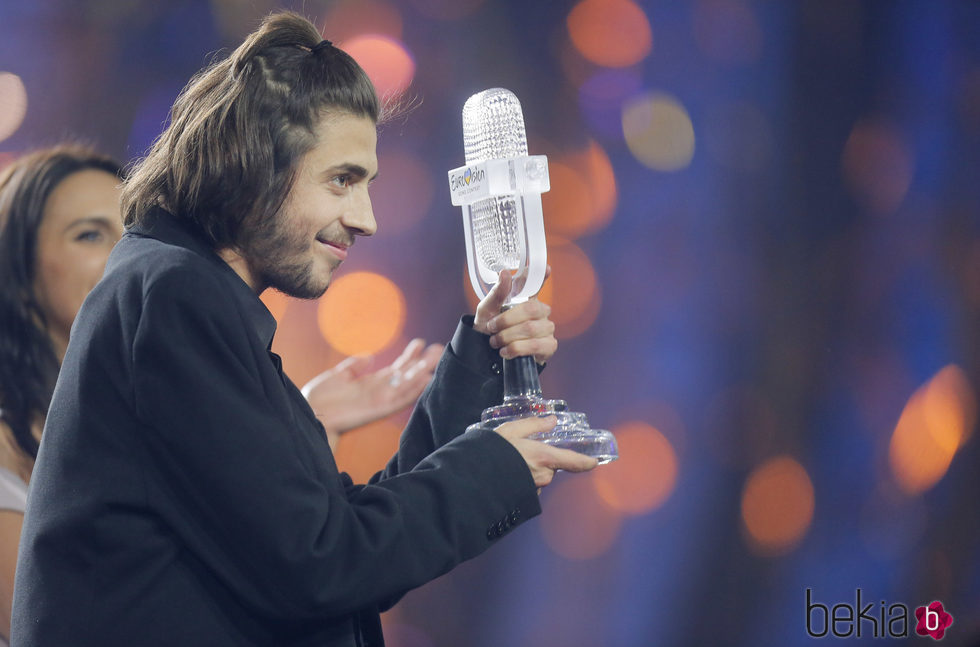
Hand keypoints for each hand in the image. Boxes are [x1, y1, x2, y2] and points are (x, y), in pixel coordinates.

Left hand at [301, 338, 442, 449]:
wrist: (308, 415)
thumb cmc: (319, 399)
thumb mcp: (337, 376)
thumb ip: (354, 366)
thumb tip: (370, 357)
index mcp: (371, 384)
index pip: (395, 369)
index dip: (408, 356)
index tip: (420, 343)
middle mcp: (379, 392)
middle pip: (406, 375)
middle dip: (422, 363)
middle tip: (439, 349)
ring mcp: (380, 401)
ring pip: (407, 385)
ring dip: (422, 372)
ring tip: (436, 358)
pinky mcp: (378, 409)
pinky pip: (400, 398)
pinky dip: (413, 388)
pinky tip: (425, 378)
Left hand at [473, 270, 556, 364]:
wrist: (488, 356)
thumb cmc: (490, 330)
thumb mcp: (486, 311)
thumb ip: (497, 293)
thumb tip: (505, 273)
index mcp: (526, 299)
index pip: (536, 283)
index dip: (542, 276)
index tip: (546, 268)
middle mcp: (540, 311)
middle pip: (530, 309)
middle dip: (506, 320)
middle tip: (492, 328)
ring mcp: (547, 328)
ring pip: (531, 328)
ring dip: (507, 337)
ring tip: (496, 342)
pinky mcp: (549, 345)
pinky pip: (536, 345)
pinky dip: (516, 349)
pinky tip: (507, 352)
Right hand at [494, 415, 597, 487]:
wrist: (474, 477)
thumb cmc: (492, 452)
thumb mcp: (511, 430)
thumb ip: (534, 425)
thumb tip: (551, 420)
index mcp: (544, 457)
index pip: (573, 461)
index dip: (585, 462)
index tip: (593, 462)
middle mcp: (543, 475)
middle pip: (552, 466)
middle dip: (542, 459)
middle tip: (522, 450)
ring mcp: (534, 488)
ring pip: (540, 475)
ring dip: (531, 469)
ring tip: (511, 462)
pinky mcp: (524, 497)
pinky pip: (530, 485)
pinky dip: (523, 479)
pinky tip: (508, 473)